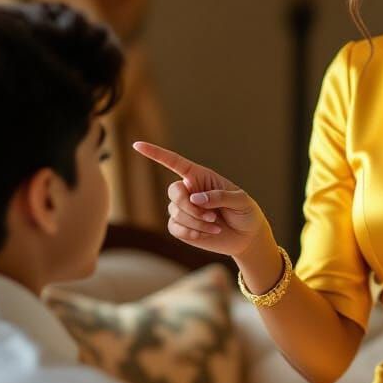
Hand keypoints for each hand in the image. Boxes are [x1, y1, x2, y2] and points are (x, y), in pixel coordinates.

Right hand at [131, 141, 268, 256]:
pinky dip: (192, 233)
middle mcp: (188, 190)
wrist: (246, 237)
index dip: (155, 153)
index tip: (137, 145)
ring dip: (196, 222)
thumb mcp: (240, 200)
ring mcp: (183, 209)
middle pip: (173, 191)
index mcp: (200, 176)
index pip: (174, 162)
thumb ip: (219, 196)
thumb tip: (195, 199)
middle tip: (211, 216)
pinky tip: (206, 234)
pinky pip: (176, 228)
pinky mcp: (181, 227)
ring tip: (215, 225)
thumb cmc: (245, 213)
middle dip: (189, 206)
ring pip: (176, 212)